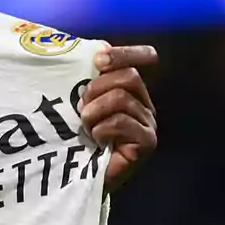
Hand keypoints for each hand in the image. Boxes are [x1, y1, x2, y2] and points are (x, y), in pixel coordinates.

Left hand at [80, 43, 157, 191]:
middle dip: (96, 89)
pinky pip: (122, 121)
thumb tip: (97, 47)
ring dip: (94, 113)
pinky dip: (102, 129)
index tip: (98, 59)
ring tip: (86, 128)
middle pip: (128, 76)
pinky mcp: (147, 142)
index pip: (142, 58)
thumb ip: (87, 77)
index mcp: (129, 89)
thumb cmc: (76, 137)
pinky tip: (97, 140)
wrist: (78, 176)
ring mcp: (148, 123)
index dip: (125, 53)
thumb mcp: (79, 102)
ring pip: (122, 98)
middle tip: (81, 108)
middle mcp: (143, 103)